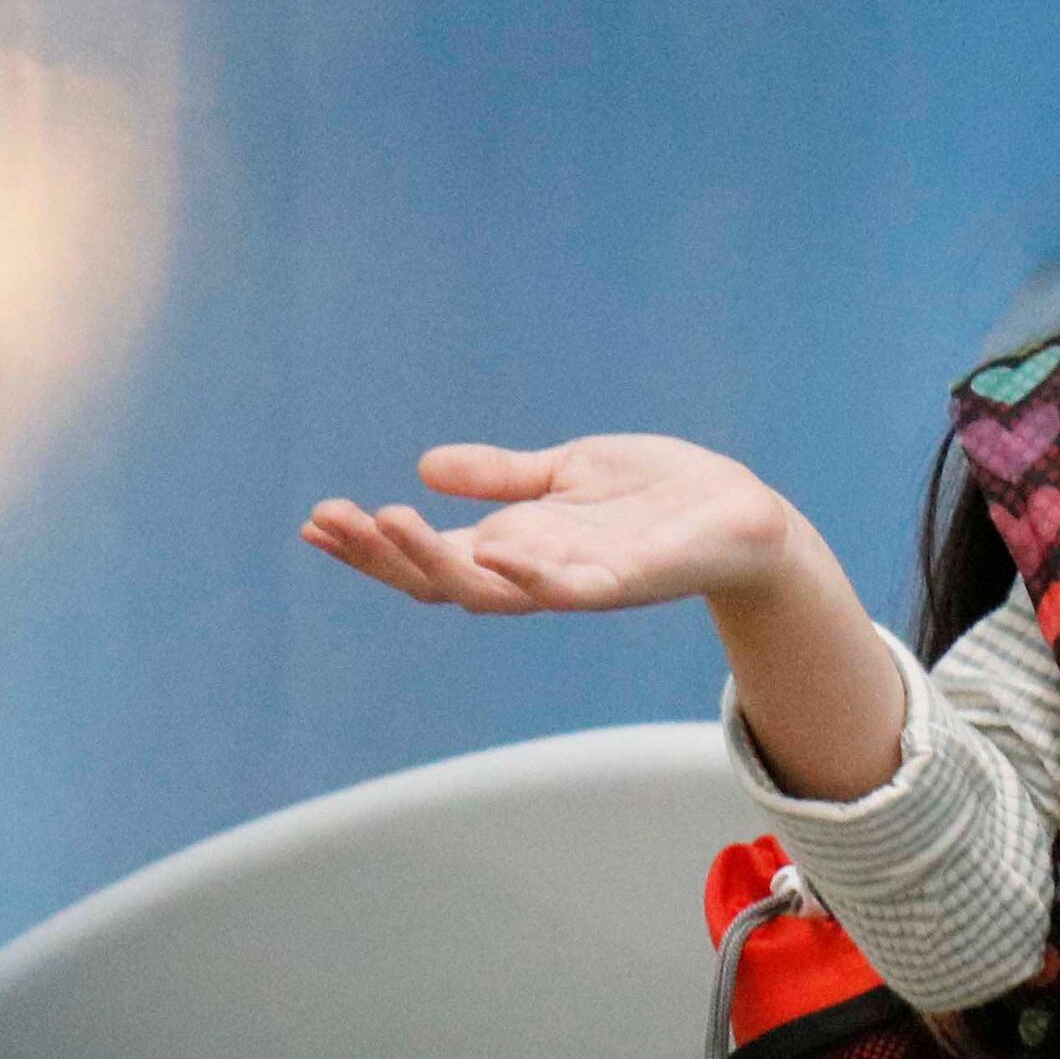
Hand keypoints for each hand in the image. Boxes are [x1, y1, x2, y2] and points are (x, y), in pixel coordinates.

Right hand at [303, 437, 798, 615]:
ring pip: (489, 591)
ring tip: (387, 521)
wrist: (743, 515)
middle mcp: (535, 571)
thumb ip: (503, 477)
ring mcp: (576, 581)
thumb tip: (426, 466)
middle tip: (332, 519)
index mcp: (515, 545)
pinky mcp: (625, 582)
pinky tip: (496, 550)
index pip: (426, 555)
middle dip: (379, 553)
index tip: (316, 520)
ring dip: (435, 561)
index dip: (370, 545)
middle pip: (438, 579)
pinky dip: (531, 576)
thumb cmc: (658, 494)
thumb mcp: (566, 471)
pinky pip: (569, 591)